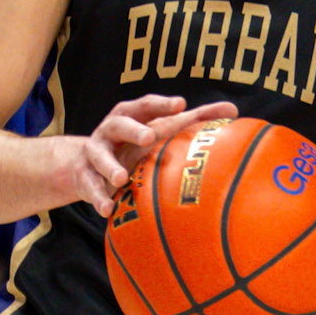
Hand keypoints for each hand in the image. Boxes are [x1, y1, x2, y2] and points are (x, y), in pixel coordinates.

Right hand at [49, 96, 236, 217]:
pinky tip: (107, 209)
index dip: (162, 104)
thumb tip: (233, 110)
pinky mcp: (84, 177)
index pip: (145, 106)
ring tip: (120, 179)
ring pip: (99, 156)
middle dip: (133, 130)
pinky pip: (89, 187)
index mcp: (131, 116)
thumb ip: (192, 120)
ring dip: (110, 167)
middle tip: (149, 137)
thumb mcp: (158, 130)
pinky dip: (97, 198)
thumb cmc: (132, 144)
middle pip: (119, 124)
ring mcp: (95, 154)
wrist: (82, 165)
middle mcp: (110, 131)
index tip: (181, 105)